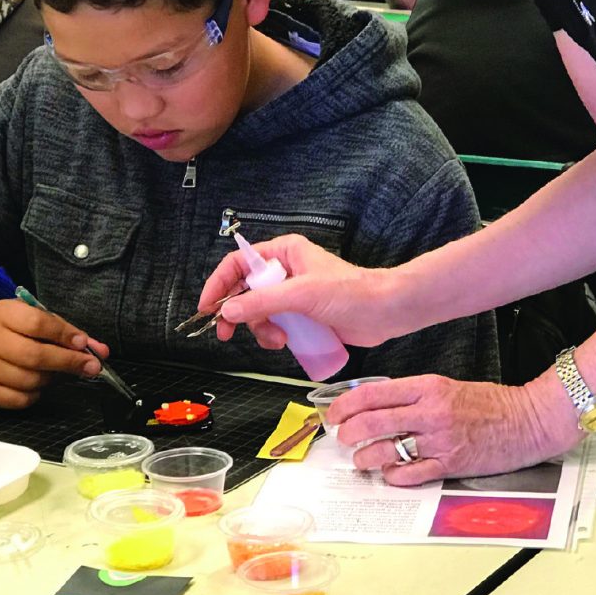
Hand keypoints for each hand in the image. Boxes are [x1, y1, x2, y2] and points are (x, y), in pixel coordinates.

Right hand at [0, 298, 109, 407]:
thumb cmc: (13, 330)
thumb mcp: (35, 319)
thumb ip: (67, 332)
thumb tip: (100, 351)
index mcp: (3, 313)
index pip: (37, 324)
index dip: (64, 335)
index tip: (83, 343)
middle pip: (34, 355)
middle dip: (68, 362)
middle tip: (92, 367)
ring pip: (30, 380)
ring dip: (53, 379)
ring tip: (58, 372)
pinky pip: (20, 399)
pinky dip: (37, 394)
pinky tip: (39, 384)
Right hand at [199, 234, 412, 347]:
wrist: (387, 312)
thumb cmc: (352, 293)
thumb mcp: (302, 295)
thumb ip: (263, 302)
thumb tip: (229, 311)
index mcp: (284, 253)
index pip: (238, 263)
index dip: (219, 283)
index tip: (208, 307)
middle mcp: (286, 271)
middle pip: (245, 290)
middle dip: (238, 313)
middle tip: (227, 334)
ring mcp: (293, 294)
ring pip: (258, 312)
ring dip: (261, 329)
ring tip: (278, 339)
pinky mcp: (302, 315)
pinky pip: (275, 325)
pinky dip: (275, 336)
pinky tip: (287, 342)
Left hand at [329, 371, 580, 485]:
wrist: (527, 421)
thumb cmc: (488, 403)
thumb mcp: (445, 385)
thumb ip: (412, 395)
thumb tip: (376, 405)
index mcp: (426, 387)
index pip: (373, 393)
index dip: (346, 404)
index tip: (334, 412)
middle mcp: (430, 412)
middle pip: (373, 422)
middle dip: (349, 432)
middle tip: (341, 437)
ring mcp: (440, 440)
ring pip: (387, 450)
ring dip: (366, 457)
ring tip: (360, 460)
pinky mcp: (451, 465)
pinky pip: (412, 473)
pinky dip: (394, 476)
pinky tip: (388, 474)